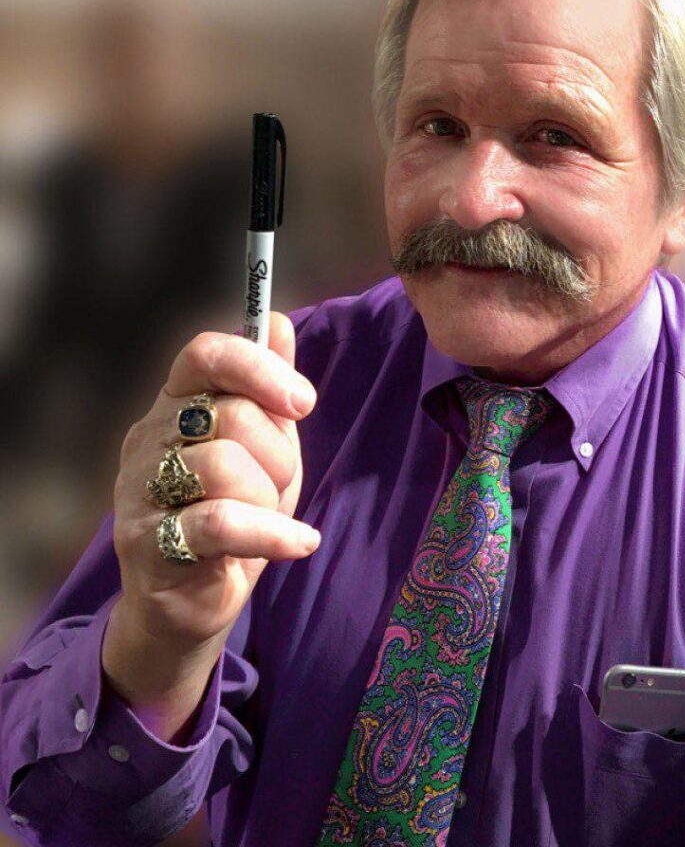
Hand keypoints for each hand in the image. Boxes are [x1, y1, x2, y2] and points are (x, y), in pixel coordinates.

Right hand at [111, 311, 318, 652]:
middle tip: (276, 483)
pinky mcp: (148, 543)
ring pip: (225, 466)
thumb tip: (280, 324)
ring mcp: (140, 491)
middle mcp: (149, 437)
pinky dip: (273, 534)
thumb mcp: (264, 445)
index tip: (302, 402)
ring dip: (269, 497)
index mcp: (176, 403)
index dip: (259, 367)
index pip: (205, 353)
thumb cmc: (235, 511)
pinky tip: (300, 542)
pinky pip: (221, 522)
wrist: (195, 600)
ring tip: (269, 519)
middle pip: (231, 414)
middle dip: (278, 454)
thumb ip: (268, 388)